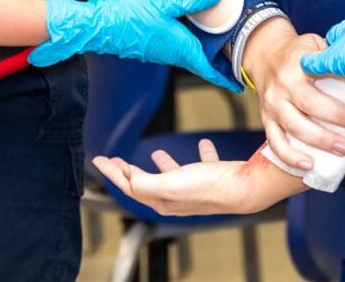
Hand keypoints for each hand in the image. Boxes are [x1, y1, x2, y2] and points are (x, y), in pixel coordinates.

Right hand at [29, 0, 239, 90]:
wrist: (100, 26)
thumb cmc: (129, 19)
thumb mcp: (165, 4)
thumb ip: (192, 0)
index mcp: (181, 49)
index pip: (210, 70)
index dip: (227, 77)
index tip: (240, 84)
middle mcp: (173, 54)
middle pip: (203, 61)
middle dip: (220, 61)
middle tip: (238, 55)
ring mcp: (162, 50)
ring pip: (190, 52)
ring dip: (205, 49)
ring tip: (222, 38)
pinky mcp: (153, 43)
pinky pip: (178, 44)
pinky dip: (191, 39)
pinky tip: (194, 24)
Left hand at [91, 139, 294, 216]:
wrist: (245, 188)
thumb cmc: (209, 187)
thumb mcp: (170, 183)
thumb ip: (145, 182)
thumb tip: (126, 177)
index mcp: (162, 199)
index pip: (130, 186)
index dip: (113, 173)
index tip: (99, 160)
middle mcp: (176, 197)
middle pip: (145, 183)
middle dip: (128, 171)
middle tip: (115, 159)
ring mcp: (194, 188)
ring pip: (172, 176)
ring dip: (161, 165)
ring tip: (155, 152)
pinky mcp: (212, 179)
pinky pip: (202, 165)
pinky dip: (198, 155)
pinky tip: (202, 145)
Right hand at [243, 21, 344, 172]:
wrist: (264, 54)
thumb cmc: (298, 52)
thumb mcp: (315, 44)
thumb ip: (334, 57)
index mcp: (297, 65)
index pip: (321, 83)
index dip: (341, 102)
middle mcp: (282, 85)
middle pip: (309, 106)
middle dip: (336, 121)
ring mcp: (272, 104)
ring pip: (293, 127)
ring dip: (319, 142)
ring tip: (343, 150)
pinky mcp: (266, 120)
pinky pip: (275, 142)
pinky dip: (290, 157)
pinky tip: (308, 166)